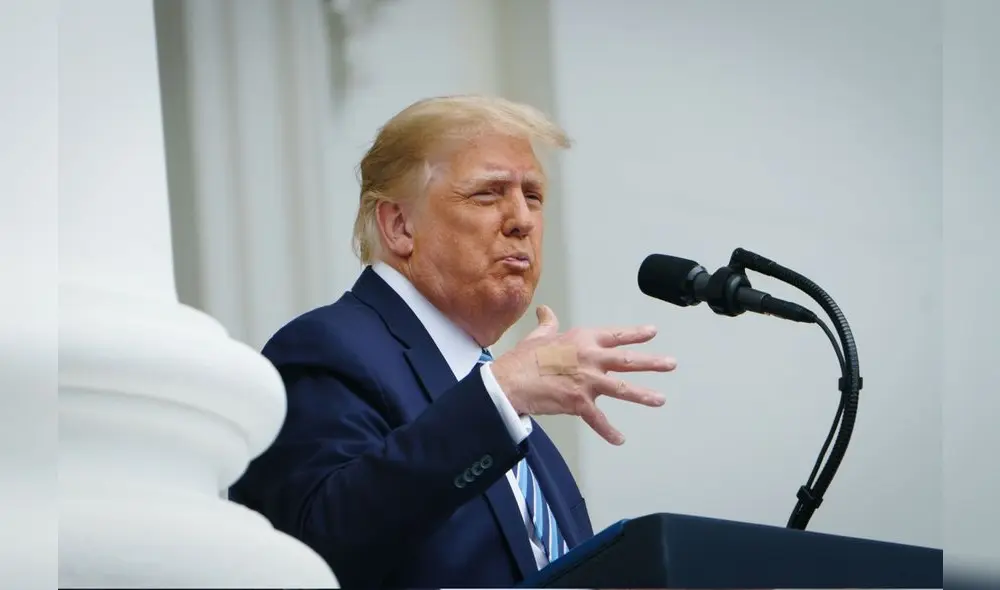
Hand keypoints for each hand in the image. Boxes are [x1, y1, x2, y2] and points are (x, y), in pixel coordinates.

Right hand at [490, 305, 676, 444]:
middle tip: (671, 364)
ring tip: (660, 400)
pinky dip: (609, 431)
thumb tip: (545, 311)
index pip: (615, 335)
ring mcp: (588, 381)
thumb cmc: (523, 358)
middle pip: (628, 360)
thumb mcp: (538, 336)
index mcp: (582, 339)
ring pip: (622, 389)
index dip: (636, 333)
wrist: (511, 381)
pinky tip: (620, 439)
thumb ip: (547, 324)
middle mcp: (590, 358)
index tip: (653, 332)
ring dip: (643, 395)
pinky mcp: (579, 402)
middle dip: (652, 362)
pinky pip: (598, 419)